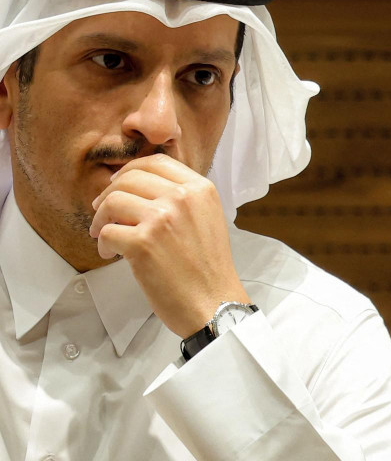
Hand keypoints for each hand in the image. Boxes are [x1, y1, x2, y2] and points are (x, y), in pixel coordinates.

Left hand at [89, 154, 249, 337]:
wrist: (215, 302)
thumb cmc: (209, 267)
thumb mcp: (208, 216)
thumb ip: (183, 196)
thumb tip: (141, 185)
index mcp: (200, 188)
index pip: (156, 162)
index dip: (131, 170)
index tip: (119, 183)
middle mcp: (182, 197)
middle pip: (129, 178)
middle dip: (109, 194)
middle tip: (103, 212)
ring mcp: (161, 219)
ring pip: (113, 201)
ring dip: (101, 219)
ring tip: (105, 235)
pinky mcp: (142, 243)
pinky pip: (107, 232)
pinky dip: (103, 244)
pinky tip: (112, 255)